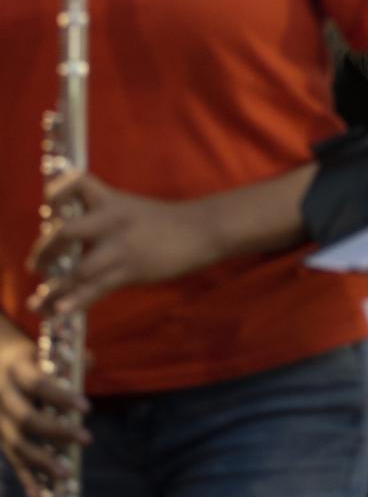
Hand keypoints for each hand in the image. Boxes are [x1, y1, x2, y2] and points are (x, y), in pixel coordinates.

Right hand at [0, 329, 89, 496]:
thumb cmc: (26, 357)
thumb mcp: (41, 351)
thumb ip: (65, 360)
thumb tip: (89, 362)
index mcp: (14, 370)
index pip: (38, 384)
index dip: (61, 397)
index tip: (87, 407)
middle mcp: (2, 396)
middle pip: (27, 418)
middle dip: (57, 431)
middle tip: (87, 439)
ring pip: (16, 444)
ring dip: (41, 461)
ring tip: (66, 474)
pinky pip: (10, 459)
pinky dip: (24, 478)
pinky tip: (38, 496)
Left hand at [27, 174, 220, 316]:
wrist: (202, 230)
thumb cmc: (167, 221)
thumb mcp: (132, 209)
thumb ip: (104, 218)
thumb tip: (74, 239)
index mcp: (113, 200)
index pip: (78, 185)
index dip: (58, 192)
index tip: (47, 206)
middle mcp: (113, 220)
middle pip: (67, 232)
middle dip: (45, 251)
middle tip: (35, 265)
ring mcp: (121, 246)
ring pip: (78, 270)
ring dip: (54, 289)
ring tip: (39, 303)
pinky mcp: (131, 269)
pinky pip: (96, 289)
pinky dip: (75, 302)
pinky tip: (60, 311)